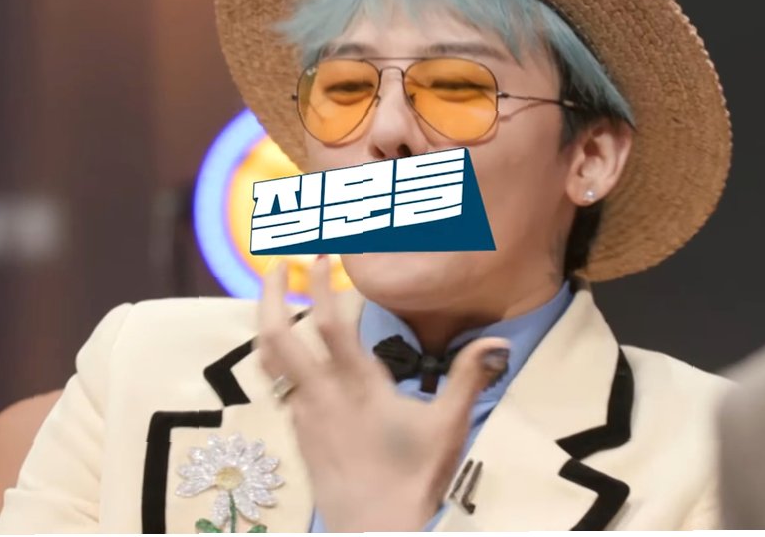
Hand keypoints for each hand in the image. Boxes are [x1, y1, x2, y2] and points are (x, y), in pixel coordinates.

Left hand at [255, 257, 510, 531]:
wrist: (375, 530)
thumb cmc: (414, 478)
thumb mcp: (449, 427)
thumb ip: (469, 378)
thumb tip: (498, 340)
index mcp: (357, 385)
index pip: (329, 323)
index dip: (318, 285)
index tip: (316, 256)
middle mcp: (320, 393)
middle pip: (276, 335)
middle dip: (268, 294)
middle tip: (272, 264)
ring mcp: (302, 414)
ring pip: (269, 361)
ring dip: (266, 323)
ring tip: (272, 299)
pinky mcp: (296, 433)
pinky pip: (279, 386)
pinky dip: (278, 358)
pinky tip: (292, 354)